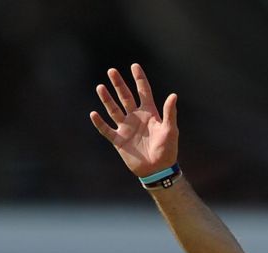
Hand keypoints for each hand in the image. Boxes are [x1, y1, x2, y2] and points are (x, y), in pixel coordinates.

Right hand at [89, 63, 177, 178]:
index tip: (134, 66)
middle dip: (119, 84)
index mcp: (149, 113)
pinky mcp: (119, 140)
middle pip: (125, 97)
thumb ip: (170, 113)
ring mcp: (126, 128)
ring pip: (114, 110)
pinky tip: (93, 114)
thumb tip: (174, 95)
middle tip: (112, 71)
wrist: (157, 170)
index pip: (143, 91)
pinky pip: (107, 130)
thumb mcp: (170, 130)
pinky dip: (100, 123)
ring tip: (100, 87)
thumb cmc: (167, 150)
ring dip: (107, 99)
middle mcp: (136, 117)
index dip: (139, 78)